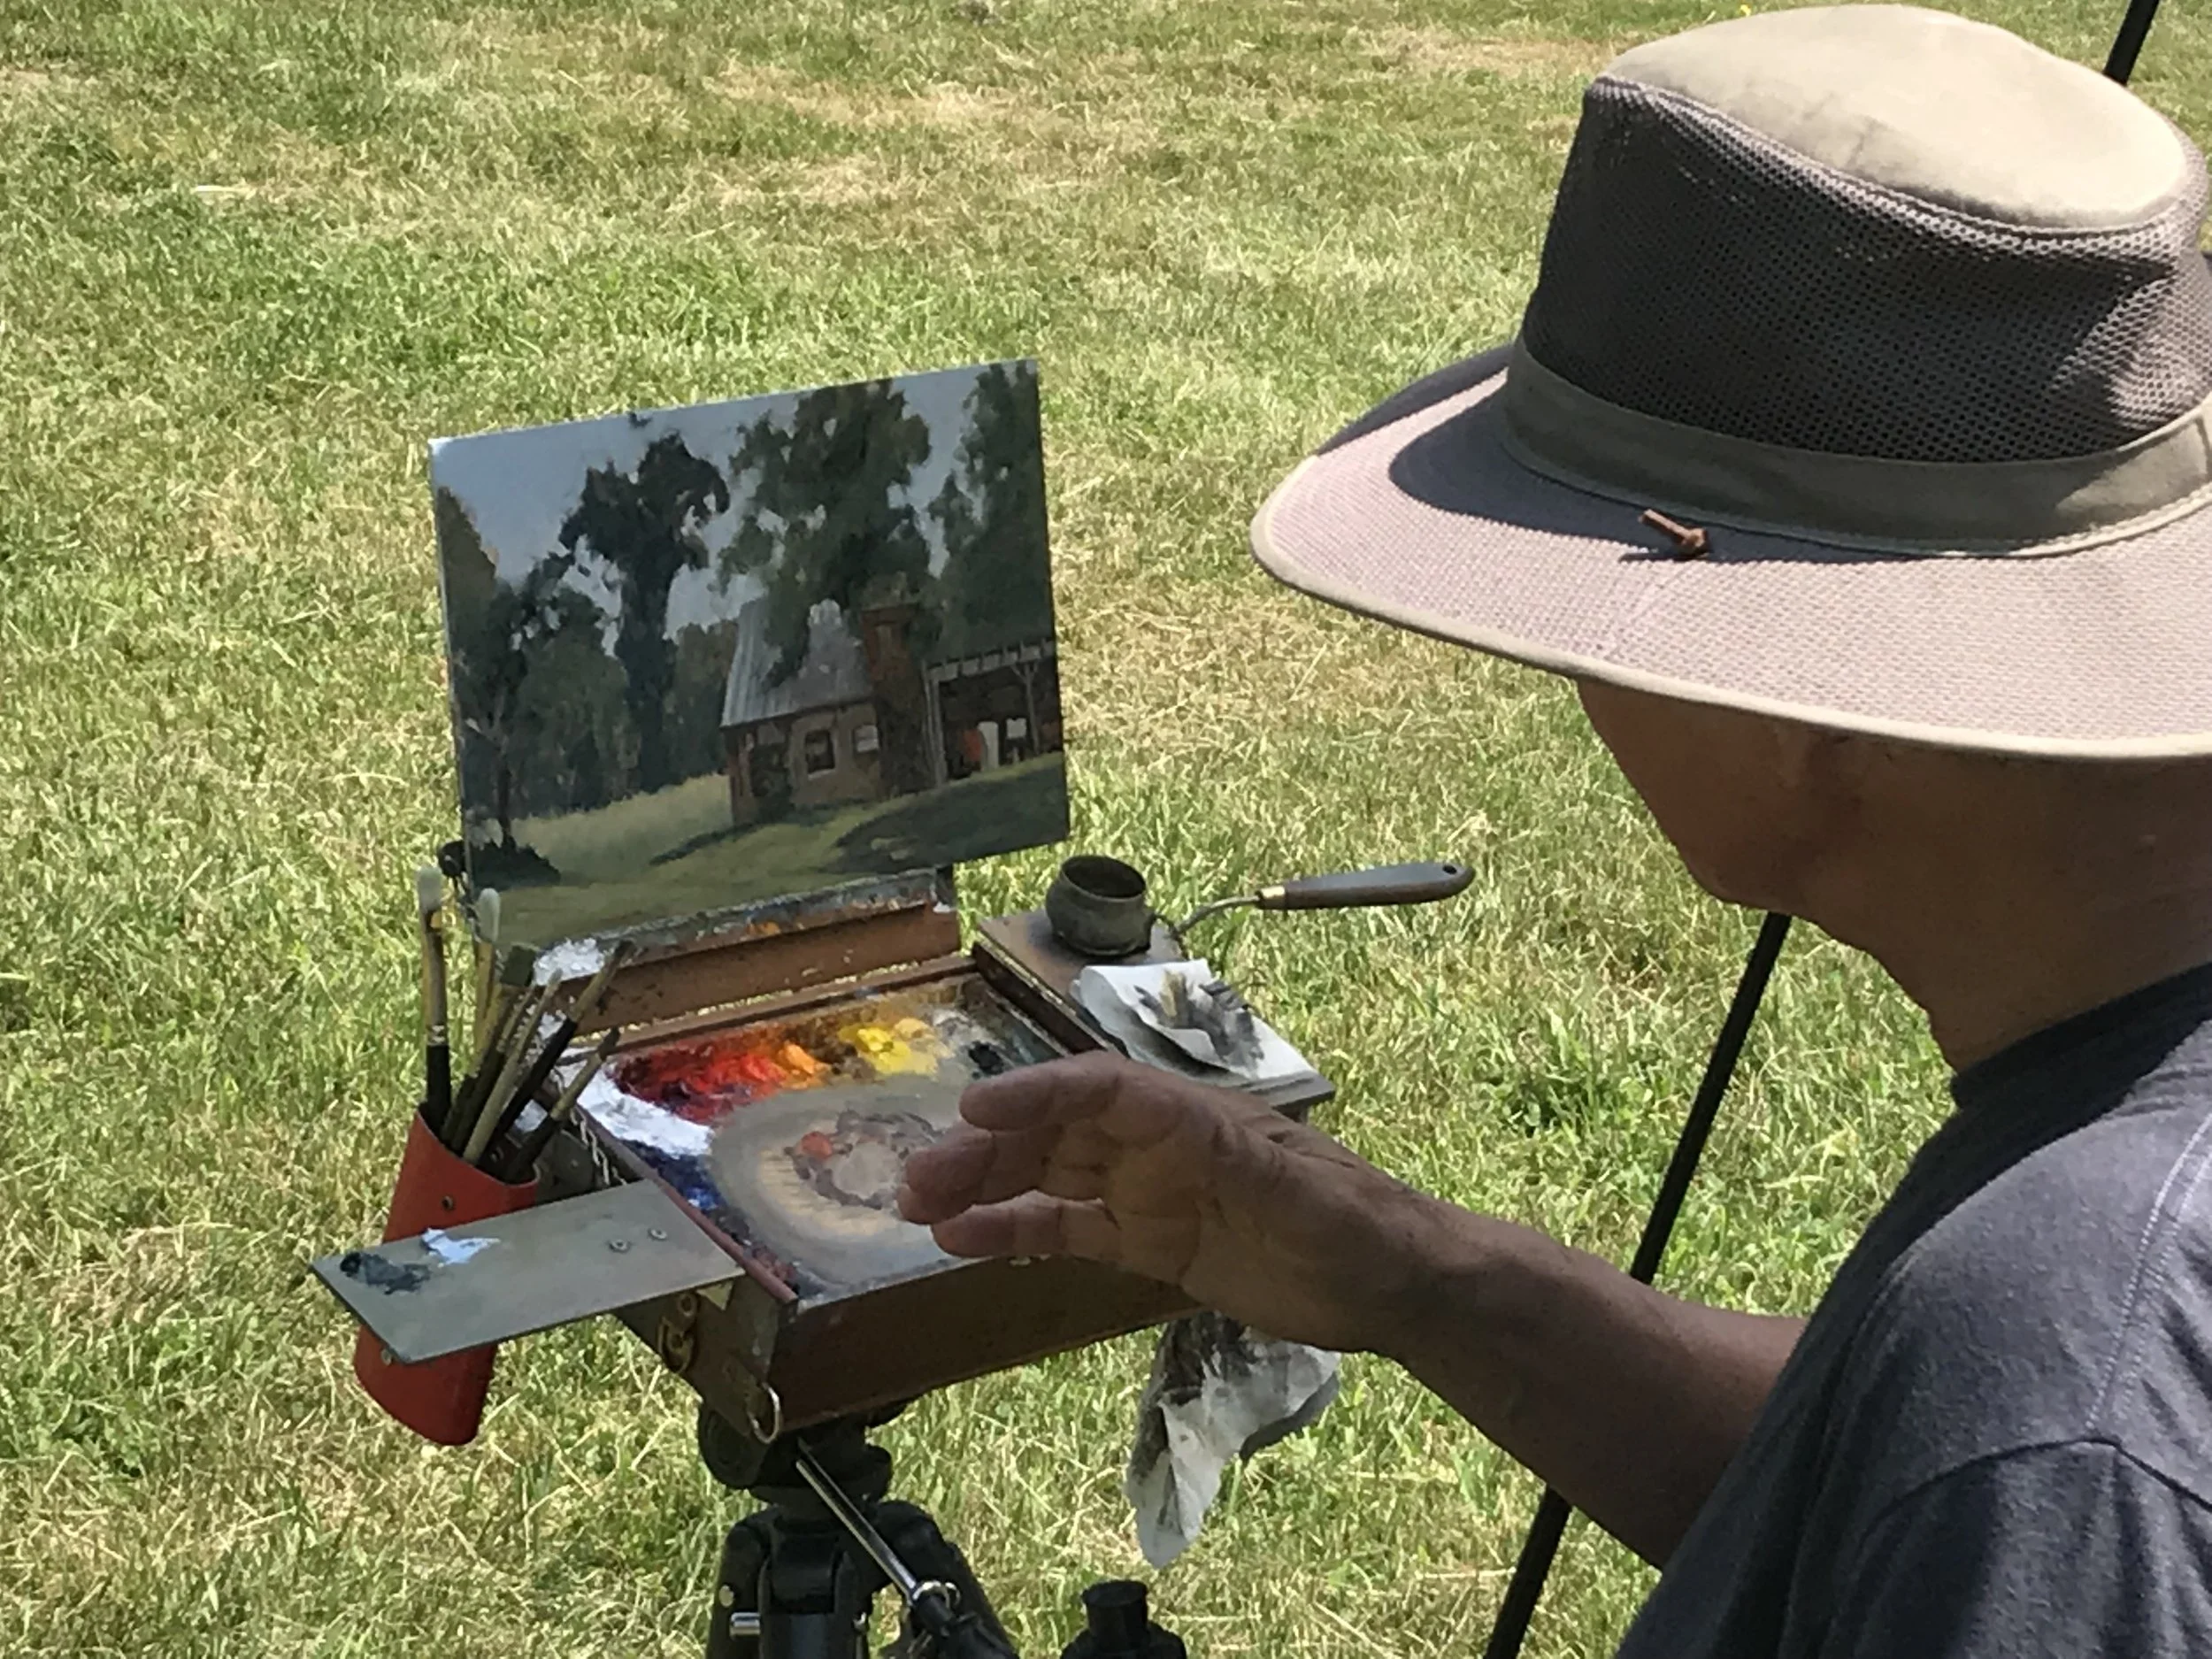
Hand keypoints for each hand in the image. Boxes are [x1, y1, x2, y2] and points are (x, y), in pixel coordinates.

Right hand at [896, 1052, 1435, 1352]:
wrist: (1388, 1282)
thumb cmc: (1355, 1223)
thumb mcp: (1308, 1196)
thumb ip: (1251, 1169)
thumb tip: (1201, 1135)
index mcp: (1191, 1115)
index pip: (1098, 1088)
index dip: (1036, 1093)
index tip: (973, 1110)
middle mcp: (1156, 1144)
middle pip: (1054, 1131)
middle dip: (985, 1148)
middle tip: (916, 1177)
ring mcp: (1145, 1191)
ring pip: (1046, 1175)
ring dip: (983, 1186)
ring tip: (917, 1207)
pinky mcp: (1145, 1241)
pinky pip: (1064, 1227)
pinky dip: (1012, 1231)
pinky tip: (961, 1242)